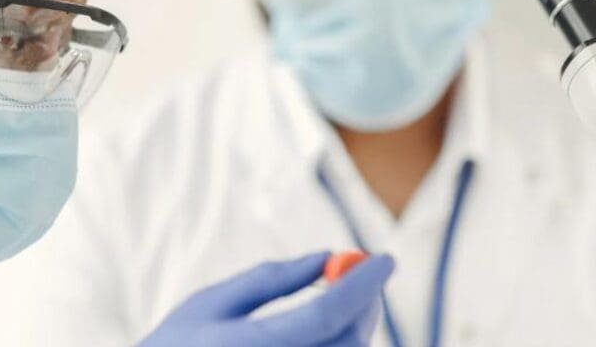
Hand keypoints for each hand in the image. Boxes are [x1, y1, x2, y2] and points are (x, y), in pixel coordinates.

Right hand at [139, 251, 394, 346]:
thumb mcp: (210, 304)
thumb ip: (270, 280)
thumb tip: (327, 257)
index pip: (324, 315)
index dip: (361, 284)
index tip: (385, 257)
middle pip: (347, 343)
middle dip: (367, 304)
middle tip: (369, 275)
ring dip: (357, 328)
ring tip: (341, 301)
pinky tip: (326, 332)